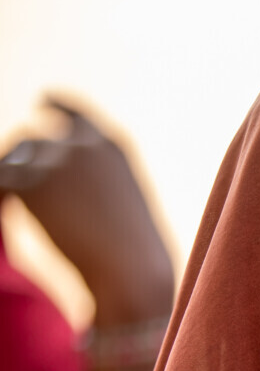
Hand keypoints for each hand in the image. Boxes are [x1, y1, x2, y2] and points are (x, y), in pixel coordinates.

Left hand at [0, 97, 172, 326]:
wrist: (131, 270)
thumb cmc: (135, 253)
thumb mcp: (125, 204)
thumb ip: (94, 181)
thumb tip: (51, 181)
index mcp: (112, 147)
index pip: (72, 112)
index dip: (55, 106)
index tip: (43, 100)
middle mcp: (83, 145)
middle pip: (29, 140)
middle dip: (20, 163)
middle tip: (17, 188)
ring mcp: (56, 161)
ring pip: (13, 160)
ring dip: (12, 181)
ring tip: (22, 208)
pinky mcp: (31, 182)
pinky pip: (1, 182)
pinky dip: (2, 196)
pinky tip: (11, 213)